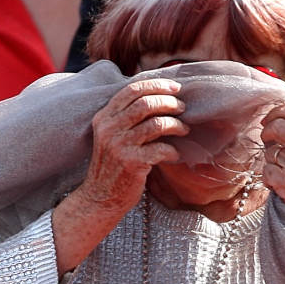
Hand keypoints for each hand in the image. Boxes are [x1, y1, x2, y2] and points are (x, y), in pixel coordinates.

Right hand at [52, 78, 189, 275]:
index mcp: (104, 117)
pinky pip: (161, 149)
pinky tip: (174, 154)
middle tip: (182, 108)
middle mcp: (109, 128)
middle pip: (147, 103)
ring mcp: (120, 146)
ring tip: (183, 129)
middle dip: (170, 102)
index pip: (132, 90)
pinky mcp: (132, 163)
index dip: (156, 85)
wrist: (100, 198)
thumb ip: (125, 118)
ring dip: (176, 124)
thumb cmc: (111, 166)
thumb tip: (158, 99)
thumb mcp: (110, 136)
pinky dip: (173, 150)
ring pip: (157, 124)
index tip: (174, 88)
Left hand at [261, 99, 284, 256]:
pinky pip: (266, 171)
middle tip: (268, 142)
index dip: (275, 113)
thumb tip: (276, 118)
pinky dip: (269, 179)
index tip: (268, 121)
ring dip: (271, 162)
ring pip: (269, 151)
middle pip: (277, 126)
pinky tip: (282, 185)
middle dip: (267, 133)